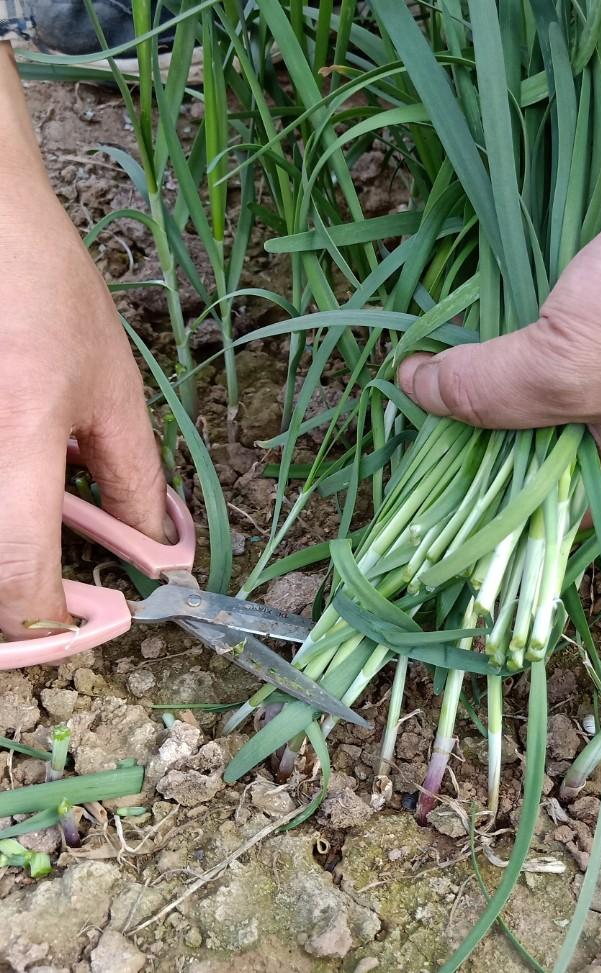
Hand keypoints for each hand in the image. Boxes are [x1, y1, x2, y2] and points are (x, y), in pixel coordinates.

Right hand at [0, 44, 167, 639]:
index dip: (50, 624)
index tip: (87, 620)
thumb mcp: (111, 388)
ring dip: (8, 561)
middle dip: (18, 610)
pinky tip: (24, 495)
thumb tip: (156, 546)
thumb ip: (133, 476)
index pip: (16, 576)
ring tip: (43, 539)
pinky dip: (0, 519)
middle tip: (58, 599)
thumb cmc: (44, 293)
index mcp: (12, 441)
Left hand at [398, 34, 600, 509]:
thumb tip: (413, 392)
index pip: (548, 504)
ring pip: (542, 372)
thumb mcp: (568, 368)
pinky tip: (462, 306)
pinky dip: (513, 315)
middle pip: (537, 435)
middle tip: (404, 410)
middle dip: (477, 424)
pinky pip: (553, 319)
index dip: (485, 499)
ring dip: (489, 363)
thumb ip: (488, 390)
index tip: (421, 480)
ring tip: (417, 360)